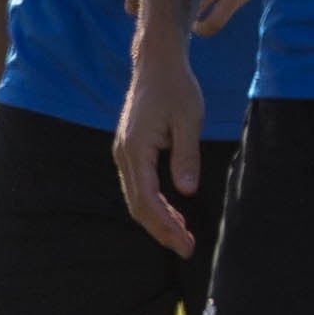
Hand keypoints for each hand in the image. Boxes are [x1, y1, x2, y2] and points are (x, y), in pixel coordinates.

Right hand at [113, 53, 207, 255]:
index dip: (166, 225)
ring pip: (136, 198)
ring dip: (158, 220)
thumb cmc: (176, 88)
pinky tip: (174, 214)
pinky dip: (154, 204)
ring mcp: (124, 153)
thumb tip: (186, 190)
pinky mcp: (130, 151)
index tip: (186, 244)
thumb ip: (187, 155)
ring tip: (183, 237)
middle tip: (187, 249)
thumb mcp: (189, 119)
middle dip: (161, 230)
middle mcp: (124, 154)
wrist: (156, 65)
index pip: (148, 199)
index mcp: (136, 148)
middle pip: (137, 205)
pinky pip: (139, 186)